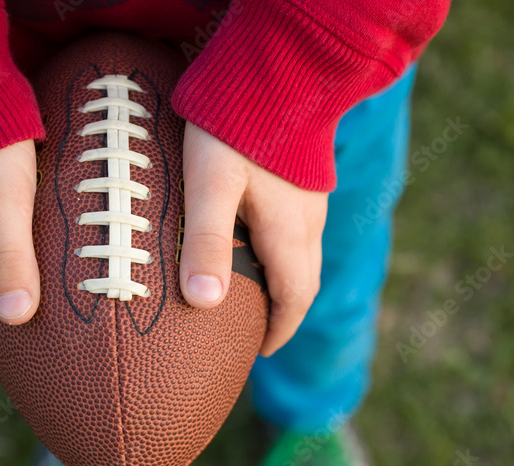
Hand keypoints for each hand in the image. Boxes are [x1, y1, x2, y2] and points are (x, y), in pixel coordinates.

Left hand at [181, 122, 328, 355]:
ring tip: (252, 293)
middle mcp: (308, 222)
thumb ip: (207, 242)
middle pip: (304, 282)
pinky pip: (300, 231)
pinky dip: (284, 253)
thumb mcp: (210, 183)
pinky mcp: (304, 179)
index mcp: (290, 233)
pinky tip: (258, 242)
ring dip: (284, 282)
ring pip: (303, 255)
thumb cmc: (236, 125)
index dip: (279, 330)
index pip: (294, 299)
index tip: (259, 350)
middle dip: (283, 312)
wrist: (279, 68)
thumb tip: (203, 305)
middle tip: (255, 330)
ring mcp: (311, 199)